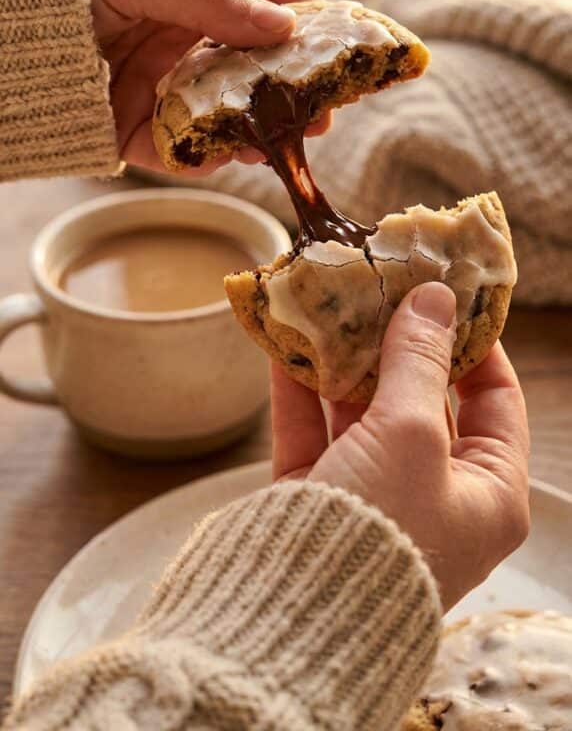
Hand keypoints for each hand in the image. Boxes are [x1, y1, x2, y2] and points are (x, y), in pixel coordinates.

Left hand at [89, 0, 330, 173]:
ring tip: (281, 142)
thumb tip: (283, 25)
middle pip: (254, 65)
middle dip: (291, 90)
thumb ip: (213, 0)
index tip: (344, 43)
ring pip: (225, 113)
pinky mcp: (138, 126)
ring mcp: (164, 84)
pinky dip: (202, 157)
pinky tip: (224, 158)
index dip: (306, 20)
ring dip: (256, 130)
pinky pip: (179, 148)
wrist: (4, 29)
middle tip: (323, 113)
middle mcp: (185, 37)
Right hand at [272, 282, 529, 610]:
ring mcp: (373, 497)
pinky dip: (301, 391)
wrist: (290, 616)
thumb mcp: (411, 435)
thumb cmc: (380, 530)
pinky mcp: (318, 499)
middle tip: (382, 288)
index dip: (474, 342)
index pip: (495, 401)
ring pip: (363, 412)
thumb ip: (418, 362)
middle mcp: (435, 495)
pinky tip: (286, 345)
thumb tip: (435, 299)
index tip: (447, 292)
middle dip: (398, 343)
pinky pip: (314, 433)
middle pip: (423, 400)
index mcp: (487, 493)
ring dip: (345, 361)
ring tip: (329, 306)